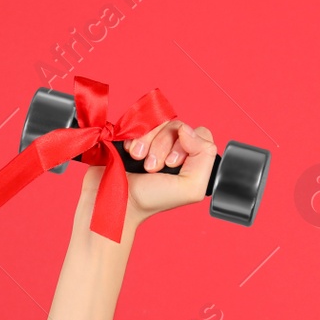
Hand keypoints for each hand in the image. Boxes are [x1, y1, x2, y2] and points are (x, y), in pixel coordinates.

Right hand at [76, 118, 217, 235]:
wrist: (115, 199)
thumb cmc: (151, 199)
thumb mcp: (190, 188)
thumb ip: (204, 158)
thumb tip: (188, 129)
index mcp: (191, 160)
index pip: (200, 134)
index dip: (188, 144)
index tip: (172, 164)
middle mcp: (174, 148)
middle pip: (178, 126)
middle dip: (164, 146)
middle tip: (152, 167)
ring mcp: (154, 139)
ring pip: (159, 122)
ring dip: (147, 141)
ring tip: (138, 158)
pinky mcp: (135, 134)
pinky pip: (139, 120)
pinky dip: (134, 136)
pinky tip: (129, 151)